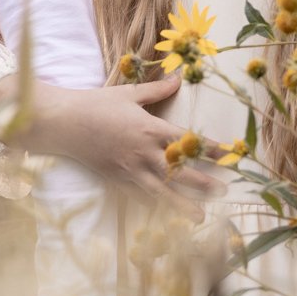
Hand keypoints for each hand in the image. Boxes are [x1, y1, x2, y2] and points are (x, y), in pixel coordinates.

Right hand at [0, 73, 223, 206]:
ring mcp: (130, 168)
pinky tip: (165, 215)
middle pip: (180, 171)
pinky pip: (139, 195)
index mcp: (150, 128)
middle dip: (204, 182)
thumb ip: (156, 90)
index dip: (212, 149)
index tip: (231, 156)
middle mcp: (144, 151)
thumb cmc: (97, 104)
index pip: (188, 140)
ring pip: (162, 191)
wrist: (65, 122)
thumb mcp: (128, 93)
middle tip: (223, 191)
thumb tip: (179, 78)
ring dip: (182, 205)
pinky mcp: (116, 178)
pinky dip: (154, 205)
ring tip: (200, 217)